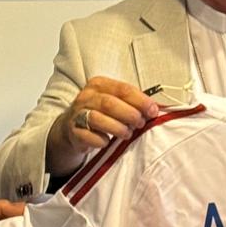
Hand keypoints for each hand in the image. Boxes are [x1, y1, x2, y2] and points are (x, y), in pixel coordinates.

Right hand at [45, 76, 159, 175]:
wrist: (72, 127)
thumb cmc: (100, 113)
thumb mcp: (114, 101)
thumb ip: (131, 102)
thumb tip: (153, 109)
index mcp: (99, 84)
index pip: (123, 89)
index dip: (140, 101)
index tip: (152, 111)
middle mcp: (86, 96)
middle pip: (110, 103)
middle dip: (130, 115)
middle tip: (140, 124)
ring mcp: (77, 113)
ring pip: (98, 119)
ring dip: (118, 128)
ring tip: (127, 134)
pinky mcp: (73, 131)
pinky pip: (89, 136)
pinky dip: (102, 141)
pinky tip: (108, 142)